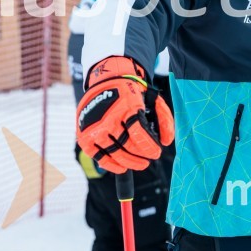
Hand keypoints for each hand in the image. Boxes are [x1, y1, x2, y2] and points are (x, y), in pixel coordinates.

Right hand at [75, 56, 173, 173]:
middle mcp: (108, 118)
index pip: (139, 133)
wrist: (104, 82)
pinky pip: (99, 157)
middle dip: (142, 155)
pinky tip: (122, 167)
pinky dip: (111, 165)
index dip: (149, 147)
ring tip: (140, 164)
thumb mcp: (151, 98)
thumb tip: (166, 142)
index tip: (156, 152)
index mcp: (126, 106)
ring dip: (130, 162)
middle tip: (149, 159)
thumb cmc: (131, 93)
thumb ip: (163, 118)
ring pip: (115, 153)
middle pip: (128, 145)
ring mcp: (95, 129)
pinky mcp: (85, 137)